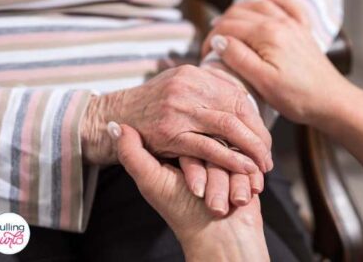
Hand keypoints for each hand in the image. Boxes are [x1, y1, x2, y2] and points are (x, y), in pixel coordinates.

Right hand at [81, 65, 272, 174]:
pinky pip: (209, 146)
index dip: (255, 119)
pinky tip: (244, 169)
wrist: (113, 117)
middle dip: (258, 136)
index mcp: (193, 74)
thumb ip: (206, 91)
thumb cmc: (151, 108)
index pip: (237, 95)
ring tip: (262, 166)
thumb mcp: (178, 88)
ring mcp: (179, 108)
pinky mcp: (171, 132)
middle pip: (237, 109)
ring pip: (228, 126)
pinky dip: (230, 158)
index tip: (265, 139)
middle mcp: (188, 86)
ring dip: (250, 148)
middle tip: (268, 157)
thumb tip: (241, 101)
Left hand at [111, 123, 269, 261]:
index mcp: (177, 152)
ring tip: (220, 207)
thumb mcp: (151, 182)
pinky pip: (249, 162)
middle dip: (213, 180)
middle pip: (212, 147)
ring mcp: (224, 159)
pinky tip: (238, 200)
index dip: (193, 168)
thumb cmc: (184, 214)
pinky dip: (242, 186)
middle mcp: (200, 153)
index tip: (193, 192)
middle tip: (205, 201)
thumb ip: (131, 153)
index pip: (188, 140)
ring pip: (231, 155)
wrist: (221, 237)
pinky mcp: (244, 166)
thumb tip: (114, 125)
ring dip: (227, 186)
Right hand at [203, 0, 356, 128]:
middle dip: (220, 27)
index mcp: (268, 35)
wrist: (332, 102)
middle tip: (213, 47)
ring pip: (258, 4)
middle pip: (239, 13)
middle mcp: (280, 22)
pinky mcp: (302, 30)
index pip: (227, 28)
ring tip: (227, 26)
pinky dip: (271, 0)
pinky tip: (264, 5)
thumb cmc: (299, 98)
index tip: (206, 56)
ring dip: (239, 12)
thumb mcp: (263, 83)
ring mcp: (293, 24)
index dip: (211, 40)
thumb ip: (239, 58)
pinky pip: (286, 4)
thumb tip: (219, 40)